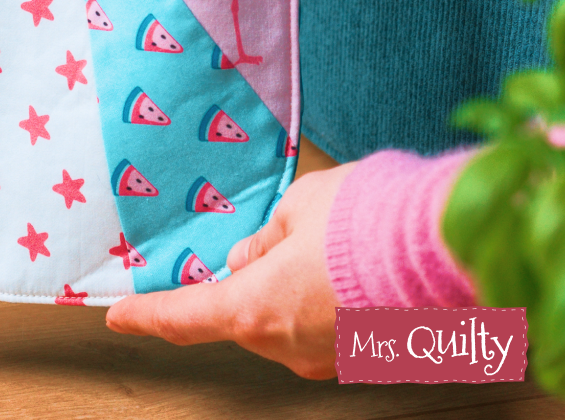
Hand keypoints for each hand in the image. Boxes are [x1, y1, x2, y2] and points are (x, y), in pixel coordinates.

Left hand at [106, 162, 357, 379]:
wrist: (444, 246)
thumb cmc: (361, 219)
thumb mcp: (296, 208)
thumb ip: (265, 239)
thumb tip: (251, 258)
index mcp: (255, 309)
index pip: (185, 316)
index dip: (147, 315)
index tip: (120, 317)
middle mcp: (288, 346)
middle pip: (243, 316)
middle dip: (246, 283)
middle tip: (271, 242)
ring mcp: (331, 356)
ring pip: (287, 321)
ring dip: (290, 289)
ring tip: (324, 244)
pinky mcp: (367, 354)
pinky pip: (326, 326)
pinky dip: (325, 300)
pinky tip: (348, 266)